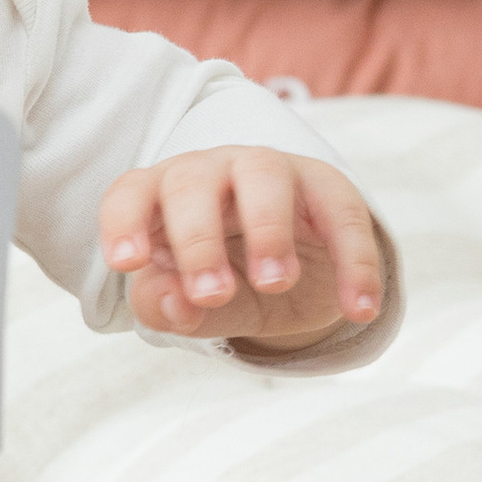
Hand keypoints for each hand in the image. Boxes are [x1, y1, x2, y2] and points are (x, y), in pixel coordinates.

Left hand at [98, 151, 383, 350]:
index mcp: (162, 197)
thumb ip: (172, 307)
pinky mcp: (328, 189)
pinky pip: (342, 214)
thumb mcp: (193, 305)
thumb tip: (177, 304)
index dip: (123, 222)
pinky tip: (358, 309)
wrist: (298, 276)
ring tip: (274, 282)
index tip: (128, 263)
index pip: (130, 194)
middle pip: (190, 181)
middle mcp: (210, 172)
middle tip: (212, 294)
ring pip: (261, 173)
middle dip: (197, 237)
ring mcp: (269, 172)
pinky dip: (354, 262)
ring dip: (266, 227)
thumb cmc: (223, 278)